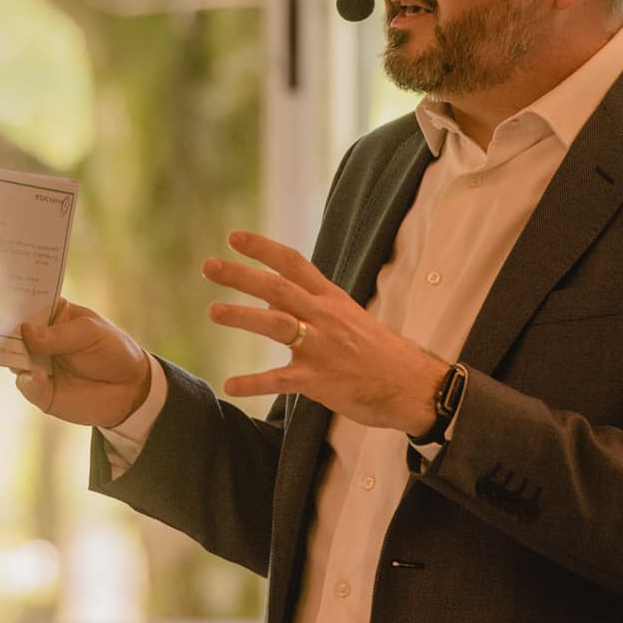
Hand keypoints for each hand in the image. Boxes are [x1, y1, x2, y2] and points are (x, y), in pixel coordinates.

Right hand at [15, 298, 152, 427]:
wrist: (132, 389)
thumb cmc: (113, 350)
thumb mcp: (90, 333)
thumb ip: (59, 334)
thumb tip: (25, 331)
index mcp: (52, 316)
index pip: (27, 305)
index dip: (14, 302)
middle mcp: (40, 340)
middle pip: (13, 333)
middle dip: (2, 329)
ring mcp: (38, 366)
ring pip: (13, 359)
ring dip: (10, 356)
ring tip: (14, 353)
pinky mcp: (42, 392)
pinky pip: (27, 386)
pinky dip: (29, 382)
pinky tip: (38, 376)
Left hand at [203, 229, 448, 434]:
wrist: (412, 386)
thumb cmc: (377, 351)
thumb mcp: (345, 317)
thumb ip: (306, 305)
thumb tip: (266, 296)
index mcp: (331, 299)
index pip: (294, 264)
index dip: (263, 249)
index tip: (234, 237)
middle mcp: (324, 317)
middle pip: (278, 288)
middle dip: (242, 276)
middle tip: (209, 266)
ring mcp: (322, 348)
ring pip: (277, 325)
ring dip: (243, 316)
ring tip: (213, 312)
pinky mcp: (320, 380)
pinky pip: (280, 380)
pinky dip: (254, 383)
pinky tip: (230, 385)